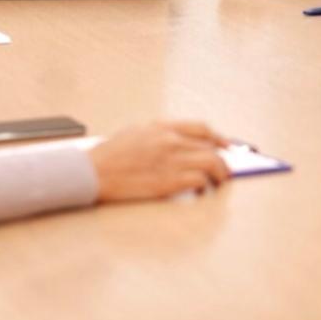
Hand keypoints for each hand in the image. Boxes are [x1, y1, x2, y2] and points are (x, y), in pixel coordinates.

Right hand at [88, 120, 231, 201]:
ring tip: (218, 183)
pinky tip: (202, 192)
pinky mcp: (168, 181)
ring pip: (211, 163)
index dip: (218, 138)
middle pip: (211, 148)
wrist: (93, 171)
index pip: (202, 128)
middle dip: (223, 161)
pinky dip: (205, 187)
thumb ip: (158, 134)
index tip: (226, 146)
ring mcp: (171, 160)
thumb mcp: (135, 132)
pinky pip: (199, 181)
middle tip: (225, 171)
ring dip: (220, 175)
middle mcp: (171, 140)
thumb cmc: (109, 155)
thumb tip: (178, 141)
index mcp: (162, 127)